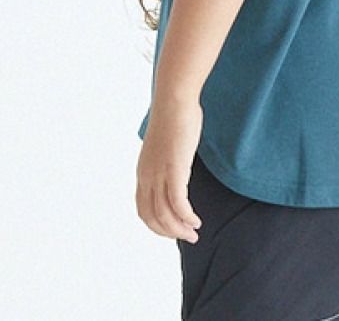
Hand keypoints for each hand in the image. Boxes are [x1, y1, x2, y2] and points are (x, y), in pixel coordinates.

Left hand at [136, 93, 203, 242]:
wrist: (174, 101)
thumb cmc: (174, 117)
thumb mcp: (166, 145)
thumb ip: (167, 159)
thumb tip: (176, 165)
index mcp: (143, 172)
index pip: (143, 210)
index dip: (157, 225)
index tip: (174, 229)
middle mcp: (147, 177)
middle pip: (152, 217)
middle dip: (169, 232)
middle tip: (188, 237)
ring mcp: (159, 175)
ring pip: (165, 215)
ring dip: (180, 228)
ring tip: (194, 232)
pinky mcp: (174, 171)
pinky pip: (178, 204)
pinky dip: (187, 216)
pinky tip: (196, 220)